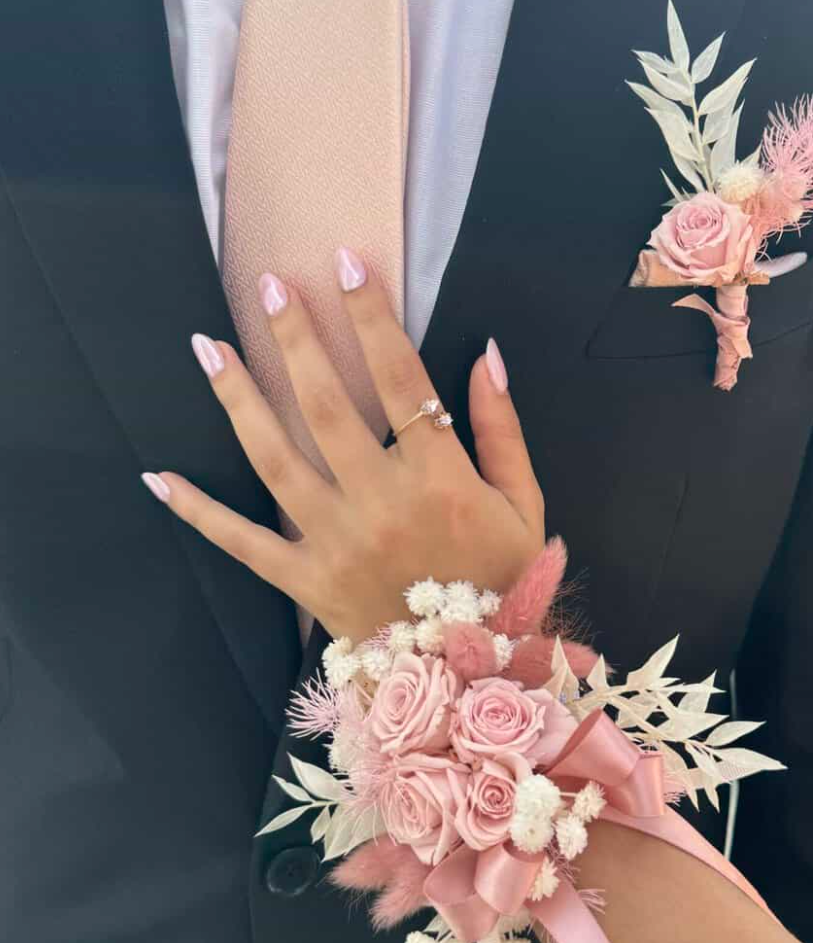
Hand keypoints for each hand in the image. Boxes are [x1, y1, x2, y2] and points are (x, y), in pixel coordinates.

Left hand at [141, 249, 544, 642]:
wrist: (474, 677)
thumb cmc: (502, 584)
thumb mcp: (524, 505)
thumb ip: (502, 429)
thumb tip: (485, 355)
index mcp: (439, 478)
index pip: (402, 378)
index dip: (371, 316)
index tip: (345, 264)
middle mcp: (380, 501)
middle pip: (327, 404)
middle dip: (296, 339)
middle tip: (269, 287)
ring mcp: (334, 540)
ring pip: (275, 457)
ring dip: (239, 398)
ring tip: (208, 347)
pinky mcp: (303, 579)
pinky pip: (243, 542)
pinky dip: (199, 513)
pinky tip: (159, 477)